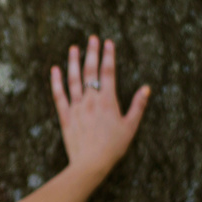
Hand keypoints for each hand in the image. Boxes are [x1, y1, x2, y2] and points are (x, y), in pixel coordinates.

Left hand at [50, 35, 149, 178]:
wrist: (91, 163)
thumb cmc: (113, 147)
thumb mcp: (130, 127)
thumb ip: (138, 106)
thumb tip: (146, 89)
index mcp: (108, 101)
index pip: (108, 72)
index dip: (108, 56)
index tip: (108, 42)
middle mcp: (91, 100)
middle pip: (91, 72)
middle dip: (92, 53)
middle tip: (92, 38)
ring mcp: (77, 107)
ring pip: (74, 80)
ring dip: (73, 63)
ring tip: (73, 48)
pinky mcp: (65, 116)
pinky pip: (59, 95)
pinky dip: (56, 82)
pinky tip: (55, 70)